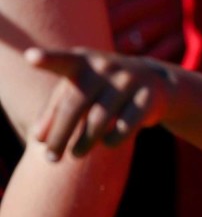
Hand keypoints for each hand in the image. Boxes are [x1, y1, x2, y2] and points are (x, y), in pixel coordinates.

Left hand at [24, 47, 174, 159]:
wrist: (155, 82)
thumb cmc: (103, 89)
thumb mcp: (79, 92)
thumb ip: (55, 112)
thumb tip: (39, 139)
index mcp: (82, 61)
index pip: (63, 61)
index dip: (48, 59)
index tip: (30, 58)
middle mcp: (106, 66)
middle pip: (75, 105)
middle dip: (60, 135)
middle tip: (51, 158)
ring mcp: (129, 80)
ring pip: (99, 120)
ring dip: (84, 143)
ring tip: (76, 154)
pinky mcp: (147, 98)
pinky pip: (124, 128)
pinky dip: (111, 141)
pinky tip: (107, 142)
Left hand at [69, 0, 185, 60]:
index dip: (79, 4)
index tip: (64, 12)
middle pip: (111, 19)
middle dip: (89, 29)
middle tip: (71, 37)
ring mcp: (172, 17)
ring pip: (131, 41)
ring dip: (110, 48)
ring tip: (94, 55)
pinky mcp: (187, 32)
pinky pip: (159, 54)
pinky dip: (139, 61)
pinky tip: (126, 65)